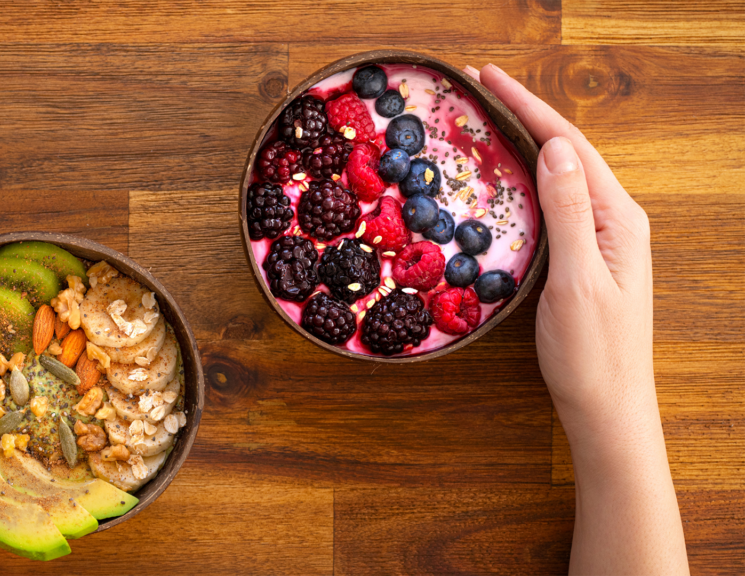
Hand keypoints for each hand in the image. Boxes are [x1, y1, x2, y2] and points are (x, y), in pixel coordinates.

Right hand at [466, 64, 688, 574]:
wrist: (606, 408)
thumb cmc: (593, 353)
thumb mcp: (578, 280)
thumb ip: (569, 212)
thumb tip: (555, 148)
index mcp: (617, 218)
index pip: (568, 146)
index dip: (527, 106)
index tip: (487, 78)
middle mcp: (612, 221)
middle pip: (566, 152)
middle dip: (524, 114)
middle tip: (479, 88)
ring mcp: (599, 239)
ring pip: (558, 175)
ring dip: (524, 141)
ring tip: (488, 118)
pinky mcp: (583, 258)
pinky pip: (553, 204)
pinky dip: (525, 180)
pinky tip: (505, 177)